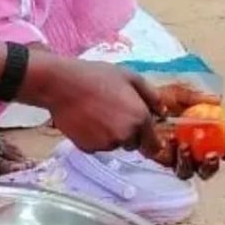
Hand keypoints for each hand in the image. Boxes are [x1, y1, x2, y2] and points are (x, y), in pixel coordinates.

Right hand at [26, 57, 222, 180]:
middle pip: (132, 143)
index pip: (153, 145)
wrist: (62, 85)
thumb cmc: (97, 76)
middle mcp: (125, 135)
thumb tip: (163, 111)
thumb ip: (151, 95)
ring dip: (110, 135)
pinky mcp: (88, 148)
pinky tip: (86, 120)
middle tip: (113, 113)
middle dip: (128, 133)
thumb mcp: (130, 77)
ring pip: (114, 144)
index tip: (148, 140)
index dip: (152, 143)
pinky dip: (94, 137)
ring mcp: (105, 144)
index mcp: (139, 119)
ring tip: (97, 114)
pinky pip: (96, 146)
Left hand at [147, 83, 224, 181]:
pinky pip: (171, 165)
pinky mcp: (159, 158)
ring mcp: (173, 155)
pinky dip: (178, 159)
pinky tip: (178, 146)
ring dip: (192, 163)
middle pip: (205, 167)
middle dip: (212, 165)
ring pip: (189, 171)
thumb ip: (197, 99)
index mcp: (199, 134)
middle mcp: (188, 148)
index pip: (218, 148)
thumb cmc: (157, 98)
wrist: (133, 101)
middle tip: (212, 155)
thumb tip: (218, 101)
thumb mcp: (179, 95)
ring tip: (188, 147)